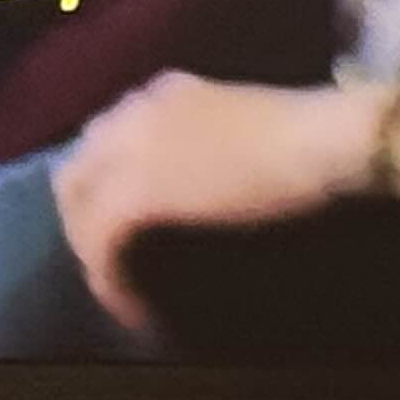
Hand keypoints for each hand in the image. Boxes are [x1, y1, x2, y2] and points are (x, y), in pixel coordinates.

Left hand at [53, 75, 382, 334]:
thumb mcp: (240, 126)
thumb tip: (200, 181)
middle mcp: (135, 111)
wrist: (322, 138)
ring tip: (115, 287)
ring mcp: (132, 149)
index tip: (123, 220)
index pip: (106, 136)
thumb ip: (207, 141)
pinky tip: (129, 306)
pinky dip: (107, 275)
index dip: (106, 180)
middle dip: (83, 214)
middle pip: (77, 166)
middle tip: (109, 258)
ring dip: (90, 248)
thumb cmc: (306, 134)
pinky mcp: (140, 191)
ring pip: (78, 203)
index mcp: (163, 93)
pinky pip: (101, 239)